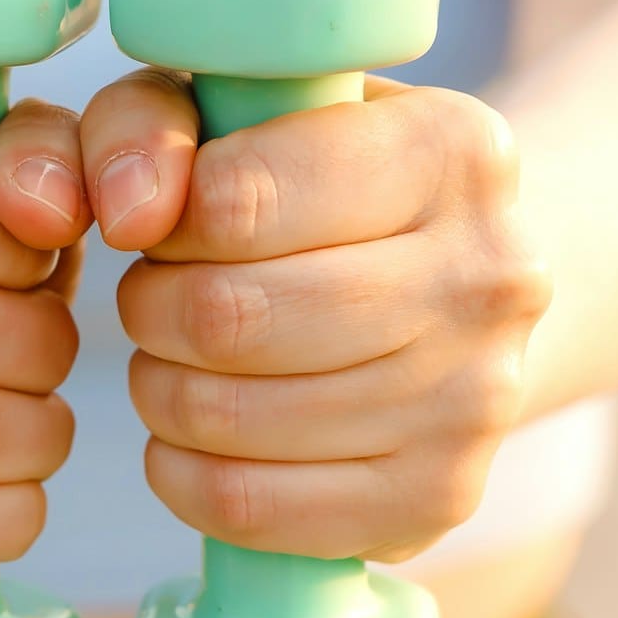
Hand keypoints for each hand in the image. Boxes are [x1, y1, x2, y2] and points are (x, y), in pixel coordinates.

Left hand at [80, 70, 551, 562]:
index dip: (165, 223)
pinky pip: (249, 506)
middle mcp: (489, 272)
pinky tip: (191, 437)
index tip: (169, 226)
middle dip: (153, 311)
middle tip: (155, 300)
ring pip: (230, 416)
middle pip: (229, 317)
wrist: (459, 288)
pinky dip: (183, 474)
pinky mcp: (439, 496)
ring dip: (162, 390)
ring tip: (178, 360)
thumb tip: (127, 213)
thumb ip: (149, 125)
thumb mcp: (236, 111)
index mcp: (450, 149)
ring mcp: (476, 397)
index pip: (236, 200)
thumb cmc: (321, 188)